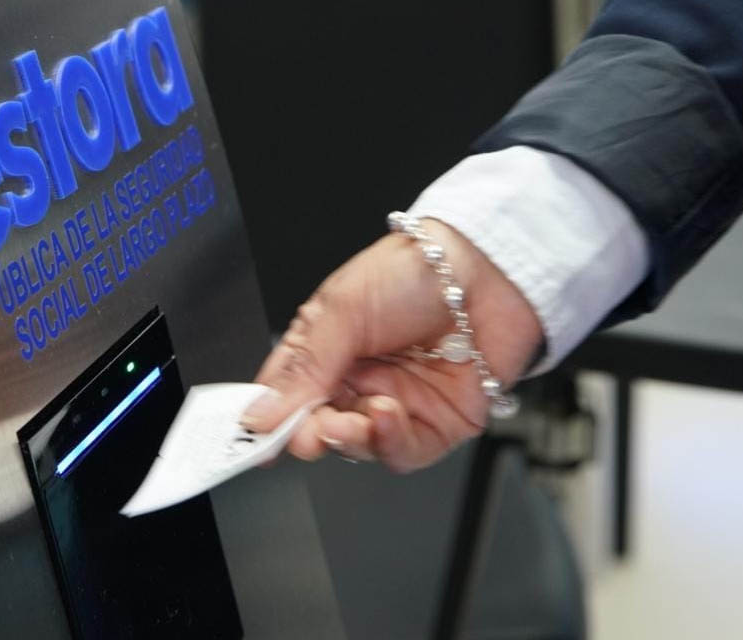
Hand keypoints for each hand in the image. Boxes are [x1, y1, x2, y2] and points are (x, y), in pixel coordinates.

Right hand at [241, 218, 543, 471]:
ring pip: (358, 446)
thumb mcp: (341, 310)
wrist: (488, 267)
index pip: (286, 395)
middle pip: (318, 427)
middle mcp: (360, 381)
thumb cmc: (416, 270)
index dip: (269, 418)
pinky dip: (388, 442)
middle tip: (303, 434)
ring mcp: (397, 404)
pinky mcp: (436, 424)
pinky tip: (386, 415)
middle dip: (308, 435)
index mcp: (327, 349)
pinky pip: (402, 452)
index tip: (254, 435)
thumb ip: (303, 367)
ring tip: (348, 420)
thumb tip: (260, 412)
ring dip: (348, 439)